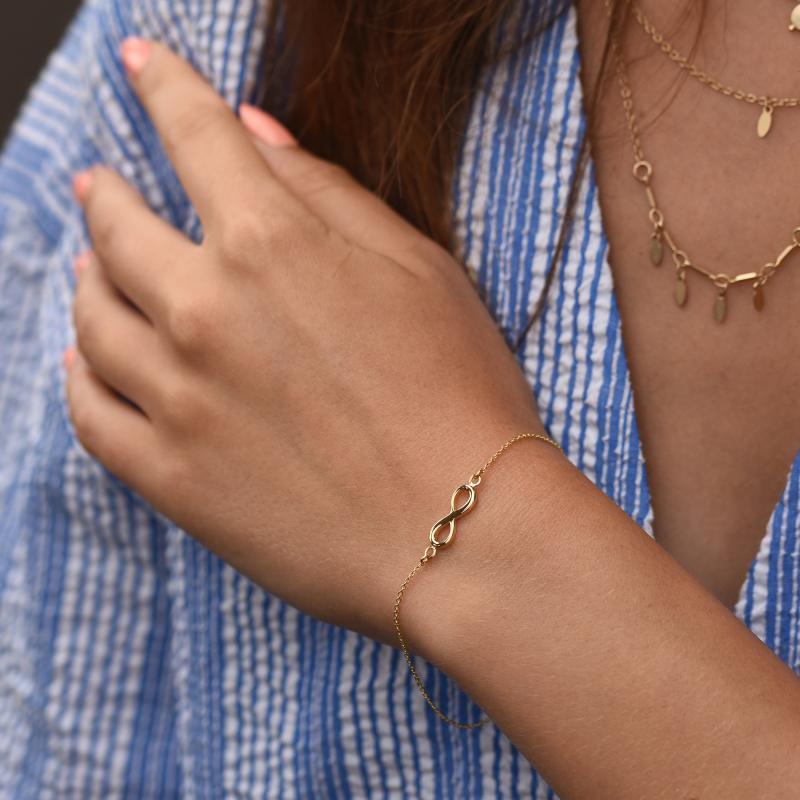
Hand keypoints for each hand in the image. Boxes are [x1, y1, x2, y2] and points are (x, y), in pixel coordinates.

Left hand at [66, 39, 543, 644]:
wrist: (462, 530)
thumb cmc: (462, 394)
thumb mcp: (419, 270)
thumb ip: (329, 192)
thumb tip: (254, 130)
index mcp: (273, 244)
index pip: (195, 135)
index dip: (165, 87)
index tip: (140, 62)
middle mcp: (205, 309)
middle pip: (116, 227)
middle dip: (105, 194)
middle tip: (98, 186)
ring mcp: (177, 397)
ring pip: (91, 315)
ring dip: (87, 279)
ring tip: (93, 271)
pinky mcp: (170, 476)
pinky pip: (89, 411)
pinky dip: (80, 373)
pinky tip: (89, 359)